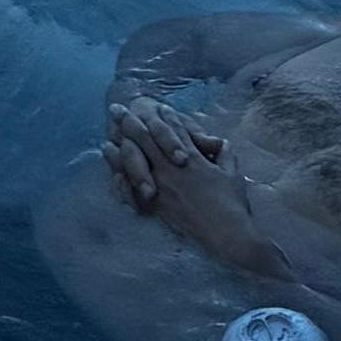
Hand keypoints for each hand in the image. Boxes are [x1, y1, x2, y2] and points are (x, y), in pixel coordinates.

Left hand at [106, 100, 254, 261]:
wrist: (227, 234)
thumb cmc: (233, 204)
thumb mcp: (232, 174)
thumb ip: (225, 155)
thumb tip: (222, 143)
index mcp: (190, 157)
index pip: (172, 130)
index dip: (161, 116)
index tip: (153, 106)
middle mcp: (171, 168)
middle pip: (146, 139)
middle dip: (129, 122)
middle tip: (115, 110)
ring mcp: (161, 187)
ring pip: (134, 161)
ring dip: (119, 148)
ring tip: (107, 139)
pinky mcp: (157, 207)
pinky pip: (133, 192)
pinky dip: (122, 181)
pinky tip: (113, 174)